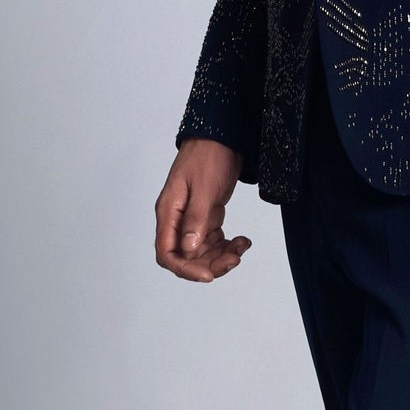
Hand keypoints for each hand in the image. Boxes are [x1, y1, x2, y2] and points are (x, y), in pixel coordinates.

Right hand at [155, 138, 252, 282]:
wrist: (221, 135)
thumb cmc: (208, 154)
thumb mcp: (204, 187)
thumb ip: (196, 219)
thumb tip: (188, 249)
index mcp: (168, 212)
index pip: (167, 253)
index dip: (185, 268)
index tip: (208, 275)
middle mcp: (177, 219)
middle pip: (186, 256)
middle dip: (209, 264)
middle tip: (233, 260)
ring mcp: (191, 218)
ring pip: (202, 251)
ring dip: (222, 256)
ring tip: (241, 247)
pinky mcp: (207, 215)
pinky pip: (214, 240)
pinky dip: (228, 245)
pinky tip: (242, 240)